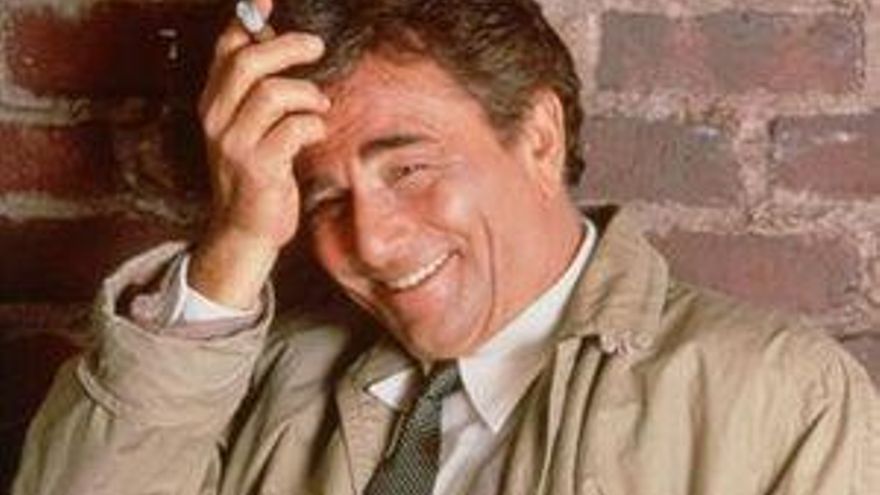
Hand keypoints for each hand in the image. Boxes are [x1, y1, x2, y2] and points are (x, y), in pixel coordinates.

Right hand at [190, 0, 328, 308]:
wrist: (245, 230)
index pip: (225, 49)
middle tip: (316, 47)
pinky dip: (314, 125)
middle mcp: (216, 119)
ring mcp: (234, 144)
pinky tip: (316, 133)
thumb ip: (259, 90)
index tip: (265, 1)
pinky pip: (295, 128)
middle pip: (248, 63)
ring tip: (319, 108)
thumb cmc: (258, 173)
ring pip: (275, 93)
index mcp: (213, 103)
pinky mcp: (258, 167)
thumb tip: (281, 43)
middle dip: (289, 47)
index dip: (247, 20)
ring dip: (308, 95)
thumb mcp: (249, 128)